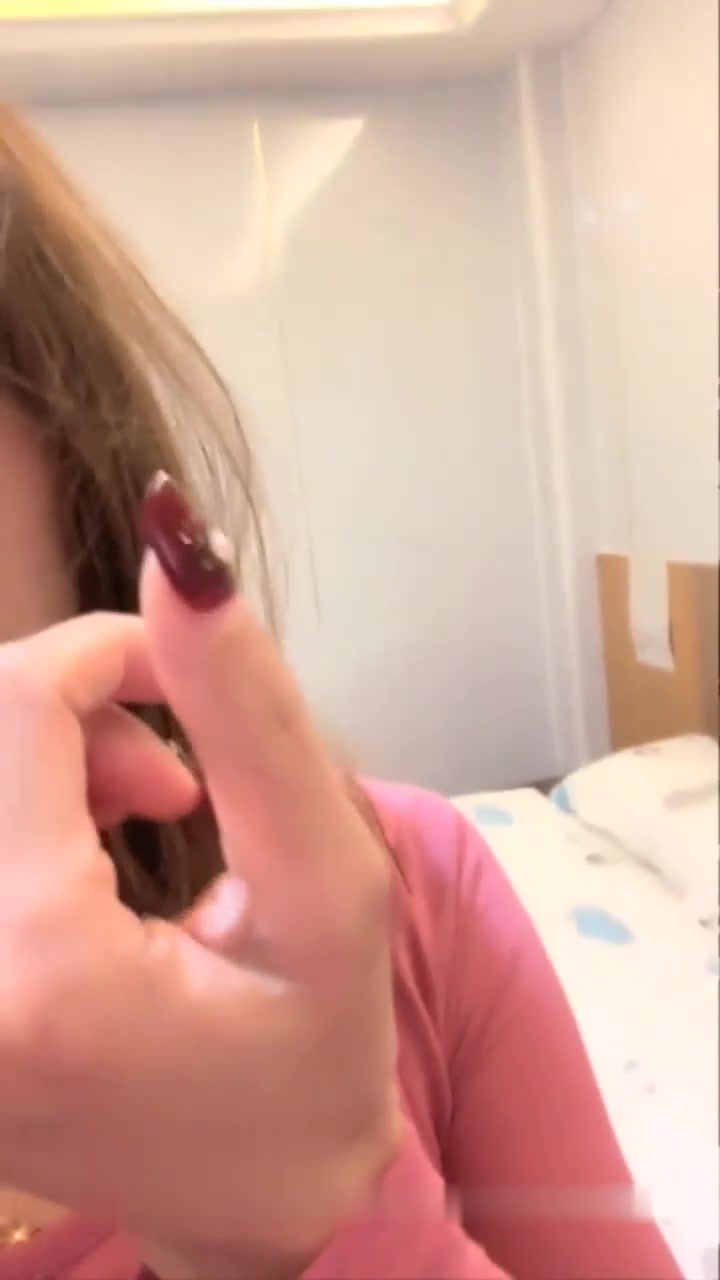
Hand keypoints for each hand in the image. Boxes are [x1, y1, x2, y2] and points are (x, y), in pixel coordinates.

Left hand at [0, 484, 398, 1277]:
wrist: (258, 1202)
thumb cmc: (316, 1053)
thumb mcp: (328, 884)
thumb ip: (254, 718)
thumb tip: (179, 549)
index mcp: (34, 962)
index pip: (12, 704)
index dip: (101, 648)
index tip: (185, 672)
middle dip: (74, 708)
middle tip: (174, 769)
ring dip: (47, 755)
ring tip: (149, 802)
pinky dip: (24, 802)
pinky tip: (91, 843)